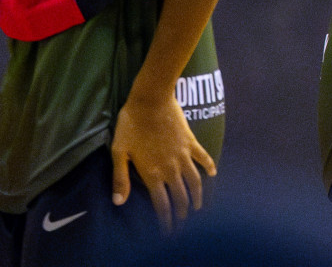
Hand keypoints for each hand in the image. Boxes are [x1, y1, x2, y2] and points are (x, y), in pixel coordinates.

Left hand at [111, 89, 216, 232]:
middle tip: (184, 224)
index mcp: (152, 172)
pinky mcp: (191, 142)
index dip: (166, 220)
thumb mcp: (119, 151)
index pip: (161, 204)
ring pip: (194, 181)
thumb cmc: (130, 124)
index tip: (168, 231)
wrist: (151, 99)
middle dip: (183, 213)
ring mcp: (183, 155)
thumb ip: (120, 178)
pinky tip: (213, 174)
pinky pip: (203, 157)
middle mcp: (171, 168)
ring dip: (197, 196)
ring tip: (198, 207)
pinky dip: (209, 167)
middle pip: (180, 196)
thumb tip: (118, 203)